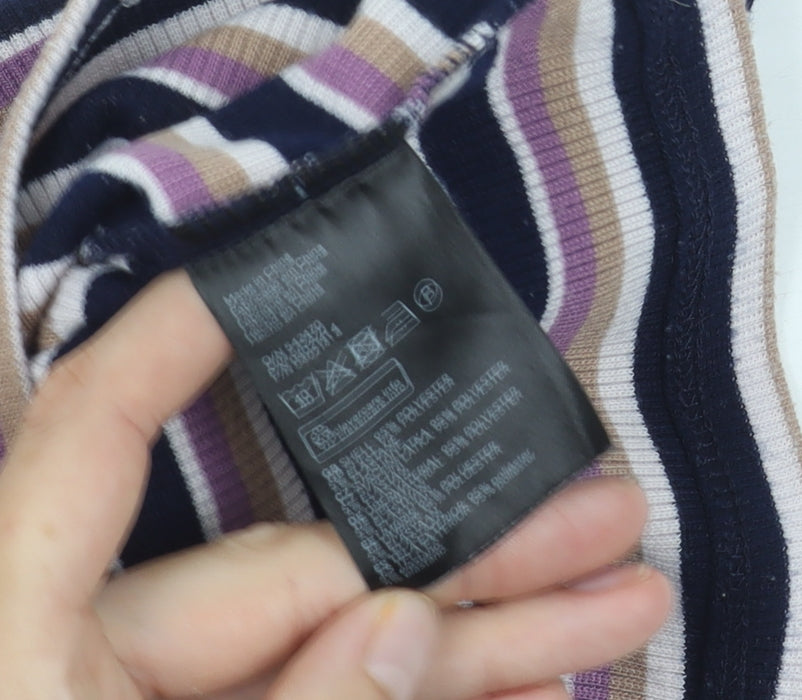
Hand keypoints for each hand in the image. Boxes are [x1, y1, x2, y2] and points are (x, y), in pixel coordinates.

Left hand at [0, 270, 670, 698]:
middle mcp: (90, 661)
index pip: (94, 434)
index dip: (166, 341)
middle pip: (298, 570)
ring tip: (620, 593)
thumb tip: (404, 622)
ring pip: (344, 646)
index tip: (253, 278)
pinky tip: (550, 681)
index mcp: (30, 637)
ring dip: (486, 632)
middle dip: (458, 552)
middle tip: (594, 516)